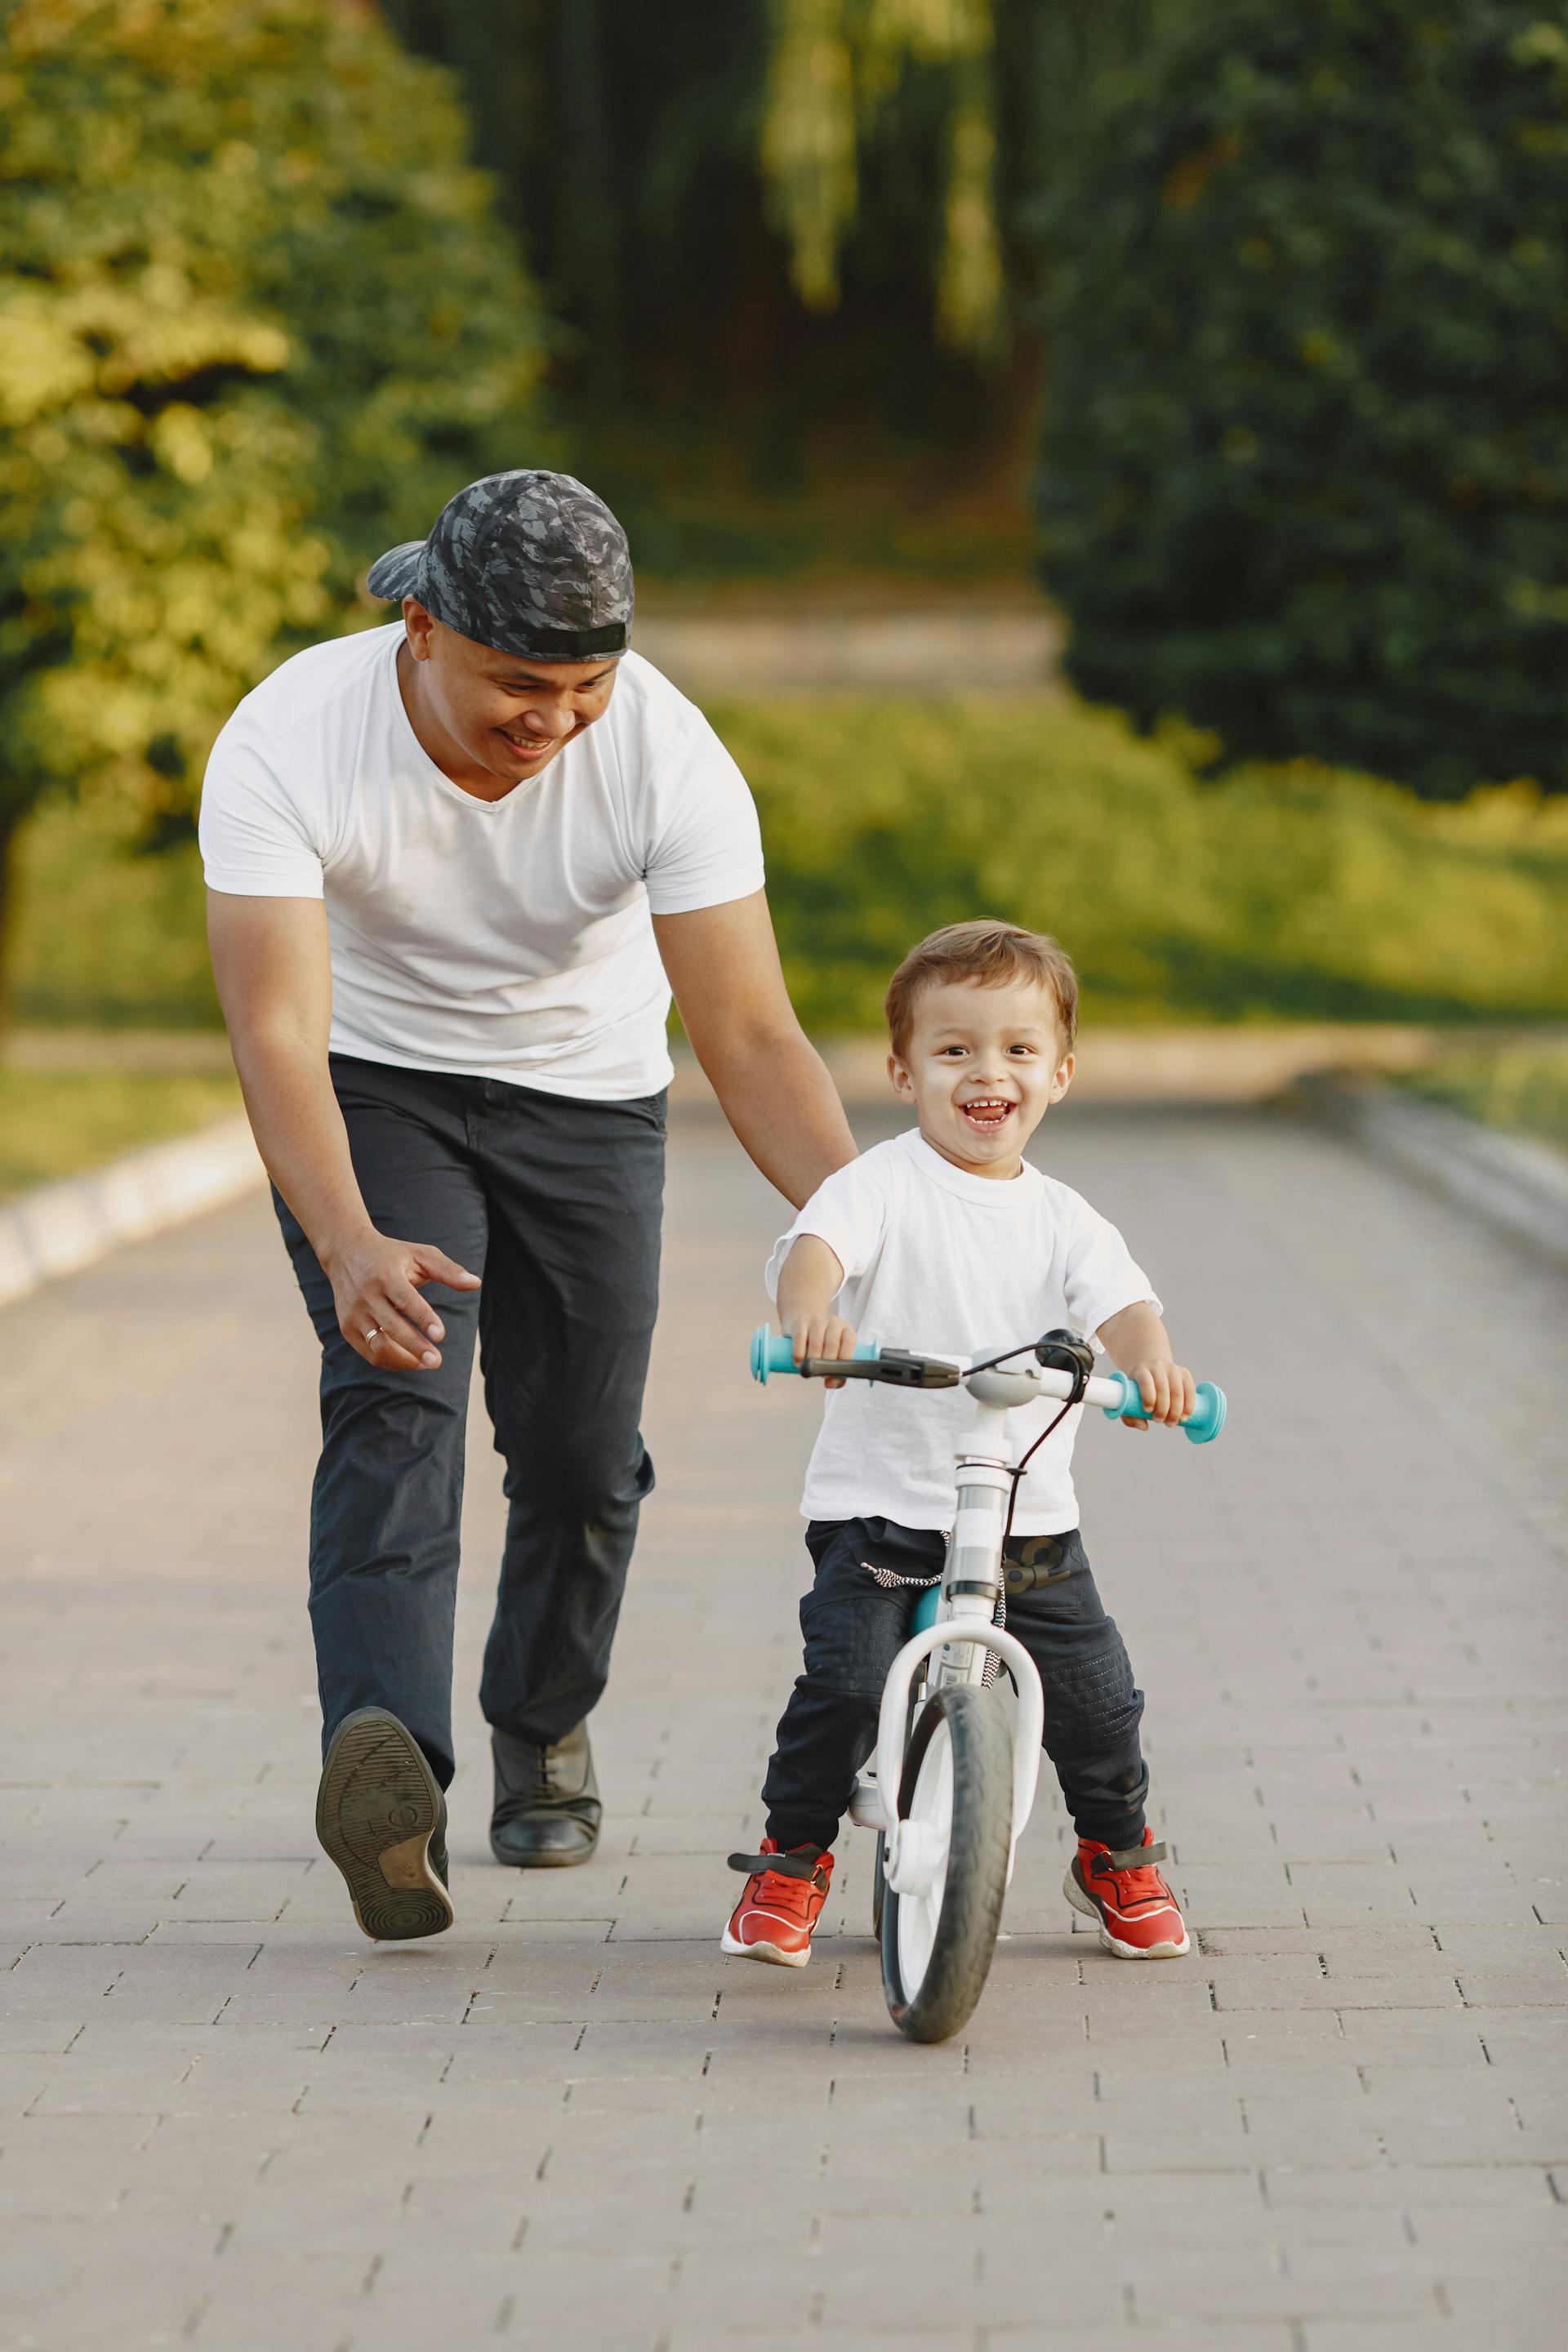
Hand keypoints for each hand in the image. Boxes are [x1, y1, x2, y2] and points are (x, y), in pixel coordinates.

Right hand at [325, 1231, 480, 1371]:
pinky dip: (391, 1361)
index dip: (423, 1318)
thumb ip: (448, 1271)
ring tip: (426, 1363)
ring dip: (403, 1360)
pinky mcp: (347, 1327)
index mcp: (386, 1275)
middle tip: (437, 1362)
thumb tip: (476, 1283)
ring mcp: (354, 1313)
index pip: (405, 1299)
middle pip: (392, 1327)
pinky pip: (369, 1352)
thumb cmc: (392, 1255)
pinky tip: (410, 1360)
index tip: (440, 1334)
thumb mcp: (420, 1255)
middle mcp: (366, 1295)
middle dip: (415, 1347)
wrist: (346, 1252)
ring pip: (378, 1345)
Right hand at [787, 1311, 859, 1389]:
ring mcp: (817, 1320)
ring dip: (812, 1360)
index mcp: (846, 1330)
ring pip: (816, 1342)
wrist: (803, 1326)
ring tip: (809, 1370)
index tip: (836, 1372)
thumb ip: (837, 1374)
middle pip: (832, 1344)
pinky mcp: (800, 1322)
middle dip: (826, 1363)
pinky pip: (800, 1338)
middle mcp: (833, 1322)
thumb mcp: (833, 1356)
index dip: (844, 1358)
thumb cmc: (822, 1346)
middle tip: (821, 1374)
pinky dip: (799, 1354)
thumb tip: (830, 1384)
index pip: (850, 1342)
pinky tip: (798, 1363)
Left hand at [1119, 1357, 1196, 1431]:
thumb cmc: (1138, 1389)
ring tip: (1171, 1423)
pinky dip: (1188, 1406)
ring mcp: (1173, 1369)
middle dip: (1162, 1409)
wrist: (1151, 1369)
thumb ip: (1130, 1416)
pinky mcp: (1185, 1374)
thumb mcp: (1128, 1398)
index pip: (1146, 1382)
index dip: (1148, 1397)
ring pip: (1177, 1391)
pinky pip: (1190, 1391)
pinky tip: (1184, 1417)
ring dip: (1176, 1411)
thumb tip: (1144, 1427)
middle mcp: (1157, 1366)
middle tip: (1159, 1421)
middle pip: (1163, 1389)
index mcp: (1141, 1370)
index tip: (1148, 1411)